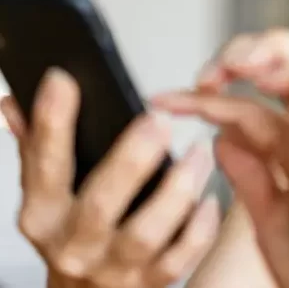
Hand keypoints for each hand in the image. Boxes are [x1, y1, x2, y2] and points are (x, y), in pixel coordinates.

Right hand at [0, 68, 220, 287]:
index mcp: (43, 213)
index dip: (50, 122)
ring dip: (178, 190)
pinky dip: (198, 230)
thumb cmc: (71, 229)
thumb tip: (15, 102)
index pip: (42, 165)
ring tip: (200, 152)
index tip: (63, 80)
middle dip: (131, 160)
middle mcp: (73, 244)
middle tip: (159, 122)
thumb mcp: (48, 189)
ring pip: (146, 233)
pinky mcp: (147, 284)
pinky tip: (210, 200)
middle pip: (101, 203)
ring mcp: (111, 268)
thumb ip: (38, 145)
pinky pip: (179, 259)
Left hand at [152, 29, 288, 287]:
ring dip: (267, 49)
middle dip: (243, 52)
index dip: (203, 97)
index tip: (162, 102)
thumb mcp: (269, 214)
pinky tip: (255, 77)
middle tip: (203, 76)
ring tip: (228, 66)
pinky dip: (288, 67)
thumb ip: (249, 174)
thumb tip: (221, 137)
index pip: (249, 103)